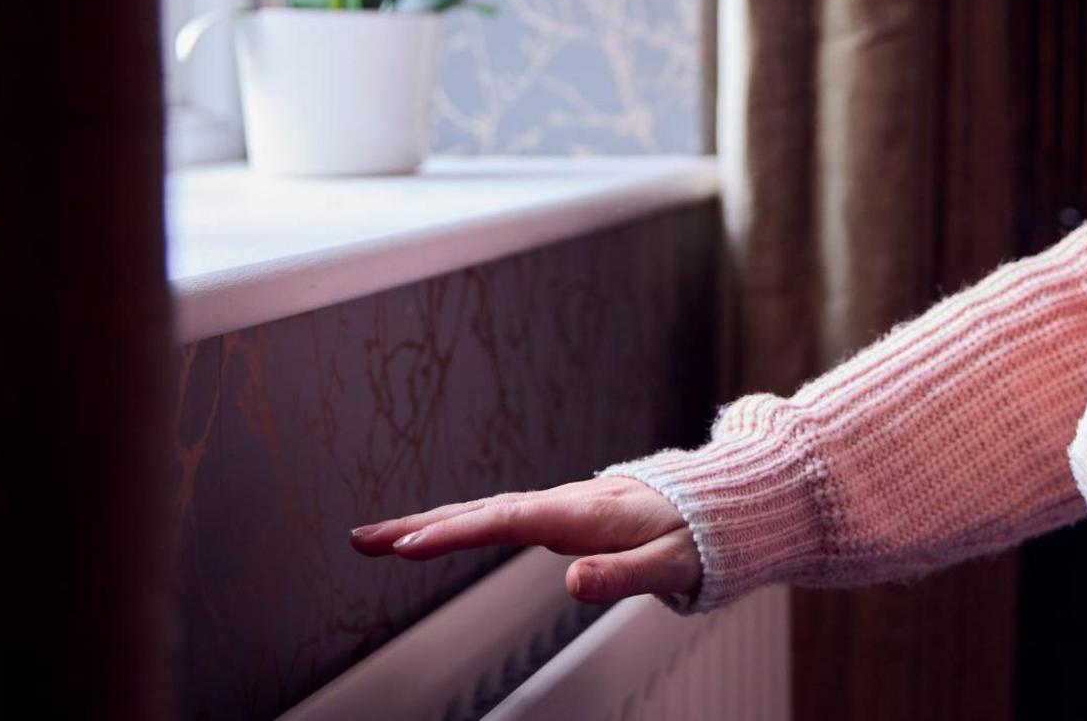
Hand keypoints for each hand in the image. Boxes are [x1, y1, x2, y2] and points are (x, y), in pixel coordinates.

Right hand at [349, 475, 701, 604]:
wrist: (722, 505)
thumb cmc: (700, 538)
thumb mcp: (672, 564)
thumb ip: (623, 576)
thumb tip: (570, 583)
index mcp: (586, 513)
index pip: (509, 521)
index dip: (458, 533)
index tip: (410, 546)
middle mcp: (566, 503)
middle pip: (482, 512)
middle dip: (421, 526)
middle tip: (364, 541)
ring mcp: (561, 507)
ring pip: (485, 512)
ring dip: (431, 523)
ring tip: (378, 540)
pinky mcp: (562, 514)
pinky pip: (499, 516)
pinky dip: (460, 522)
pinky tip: (435, 533)